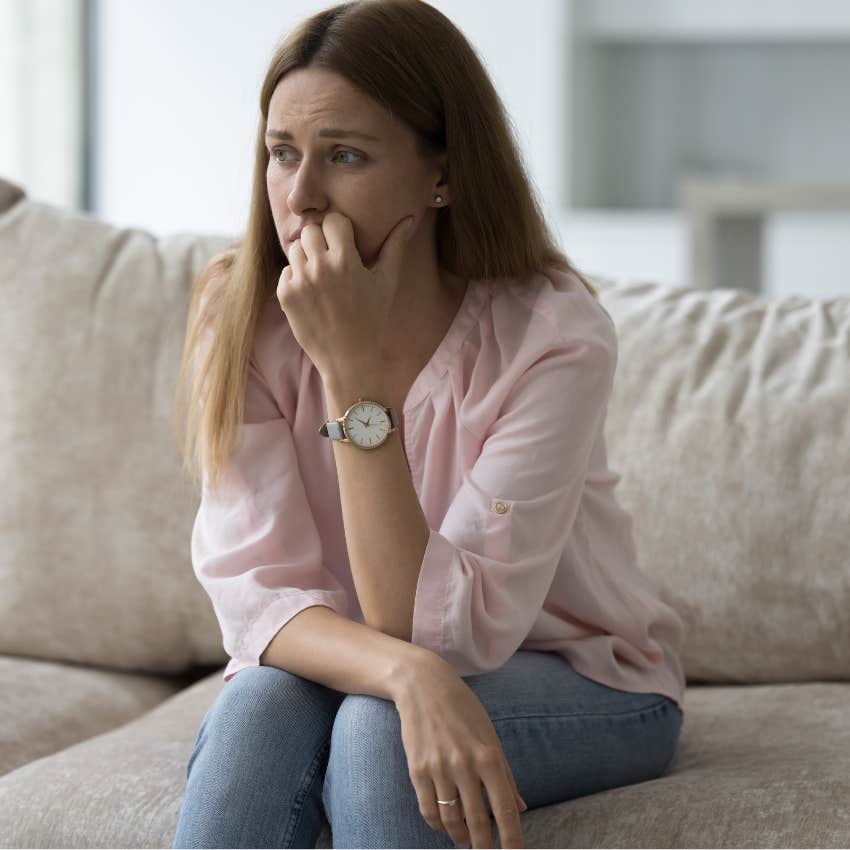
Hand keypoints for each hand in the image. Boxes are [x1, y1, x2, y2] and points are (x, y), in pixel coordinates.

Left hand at [276, 211, 415, 382]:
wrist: (348, 359)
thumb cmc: (372, 318)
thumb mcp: (386, 282)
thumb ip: (396, 246)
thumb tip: (410, 216)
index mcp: (345, 261)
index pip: (333, 219)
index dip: (340, 229)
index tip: (345, 243)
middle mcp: (319, 268)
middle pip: (311, 229)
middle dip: (321, 240)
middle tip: (332, 257)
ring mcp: (300, 282)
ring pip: (295, 248)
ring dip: (307, 257)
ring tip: (323, 276)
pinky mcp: (285, 295)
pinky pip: (286, 271)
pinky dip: (297, 278)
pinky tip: (313, 295)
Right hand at [394, 655, 526, 848]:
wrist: (424, 685)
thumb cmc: (463, 709)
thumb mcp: (490, 735)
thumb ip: (505, 774)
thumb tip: (520, 807)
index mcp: (489, 756)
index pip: (505, 809)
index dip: (512, 839)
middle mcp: (465, 765)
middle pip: (478, 822)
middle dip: (484, 846)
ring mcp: (439, 768)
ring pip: (451, 821)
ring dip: (460, 839)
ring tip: (466, 842)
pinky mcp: (417, 769)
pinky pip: (428, 810)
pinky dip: (437, 825)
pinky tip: (444, 826)